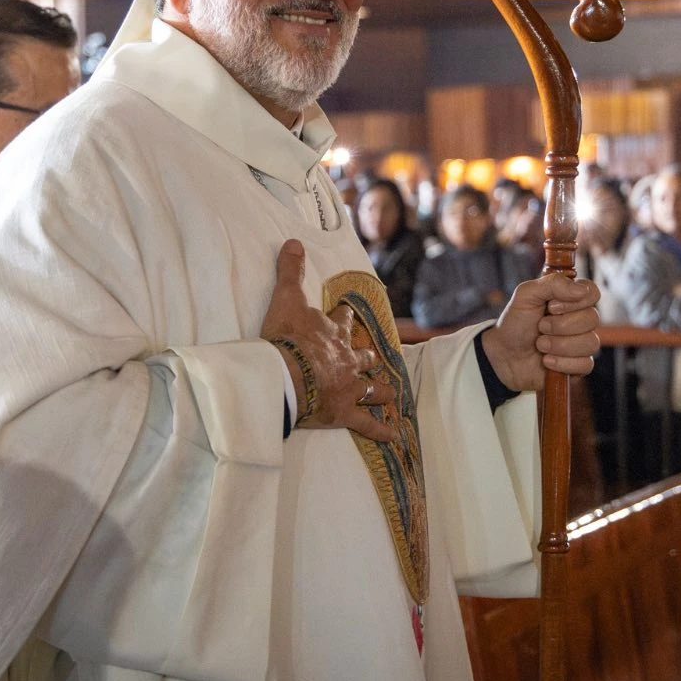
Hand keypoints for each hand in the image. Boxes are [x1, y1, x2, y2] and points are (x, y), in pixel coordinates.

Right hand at [260, 240, 396, 441]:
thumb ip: (290, 272)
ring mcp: (350, 387)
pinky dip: (382, 432)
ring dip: (381, 392)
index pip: (342, 322)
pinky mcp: (345, 412)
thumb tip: (293, 242)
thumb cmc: (285, 338)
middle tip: (373, 357)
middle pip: (363, 356)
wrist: (286, 374)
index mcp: (333, 333)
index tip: (349, 313)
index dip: (345, 318)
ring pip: (373, 388)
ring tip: (391, 396)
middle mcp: (348, 359)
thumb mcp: (285, 299)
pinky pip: (368, 425)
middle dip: (368, 357)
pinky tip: (395, 438)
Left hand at [479, 272, 600, 392]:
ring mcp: (582, 343)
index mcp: (570, 299)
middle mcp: (580, 319)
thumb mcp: (526, 295)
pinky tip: (547, 361)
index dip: (575, 301)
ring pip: (591, 343)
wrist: (504, 355)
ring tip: (540, 345)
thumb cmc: (516, 323)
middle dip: (560, 325)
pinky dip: (562, 363)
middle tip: (540, 327)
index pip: (592, 293)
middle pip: (592, 318)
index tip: (551, 306)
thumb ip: (552, 284)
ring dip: (559, 345)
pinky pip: (585, 364)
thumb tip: (581, 290)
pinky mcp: (580, 365)